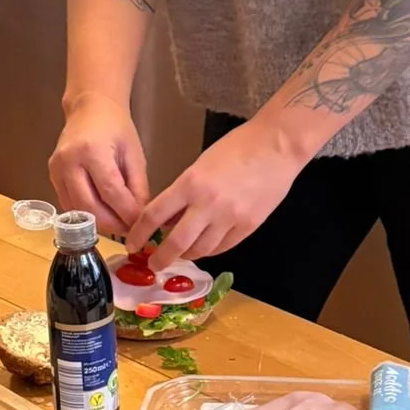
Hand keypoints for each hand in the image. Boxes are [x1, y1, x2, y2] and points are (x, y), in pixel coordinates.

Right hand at [49, 92, 148, 235]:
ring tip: (118, 224)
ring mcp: (56, 169)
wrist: (90, 108)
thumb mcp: (134, 155)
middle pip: (89, 206)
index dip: (126, 213)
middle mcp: (69, 161)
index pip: (110, 192)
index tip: (140, 225)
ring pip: (77, 211)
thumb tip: (140, 218)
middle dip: (112, 224)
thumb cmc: (116, 128)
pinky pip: (69, 204)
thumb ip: (138, 188)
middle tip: (129, 230)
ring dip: (99, 223)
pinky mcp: (52, 176)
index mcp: (92, 151)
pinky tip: (103, 214)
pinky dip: (86, 214)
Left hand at [126, 116, 306, 262]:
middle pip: (176, 242)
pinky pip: (223, 247)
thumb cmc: (238, 147)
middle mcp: (208, 204)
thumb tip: (168, 219)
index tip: (132, 243)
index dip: (139, 233)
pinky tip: (205, 248)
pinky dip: (210, 250)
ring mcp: (230, 218)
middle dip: (161, 258)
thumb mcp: (201, 164)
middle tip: (154, 263)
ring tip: (181, 255)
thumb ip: (184, 192)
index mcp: (191, 183)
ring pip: (201, 249)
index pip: (154, 215)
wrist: (277, 146)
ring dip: (187, 255)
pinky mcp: (249, 226)